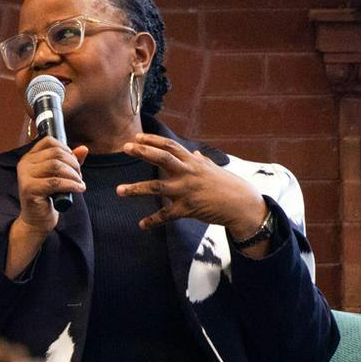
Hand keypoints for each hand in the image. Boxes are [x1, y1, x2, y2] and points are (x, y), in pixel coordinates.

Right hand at [15, 136, 88, 234]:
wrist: (37, 220)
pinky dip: (71, 185)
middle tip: (79, 176)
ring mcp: (25, 176)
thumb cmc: (48, 198)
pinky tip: (79, 189)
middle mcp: (24, 164)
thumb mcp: (60, 176)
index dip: (66, 149)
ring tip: (79, 183)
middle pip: (55, 153)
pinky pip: (55, 182)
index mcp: (29, 157)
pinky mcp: (29, 189)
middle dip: (73, 163)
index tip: (74, 162)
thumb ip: (70, 161)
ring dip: (73, 174)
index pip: (49, 141)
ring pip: (56, 166)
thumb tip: (83, 149)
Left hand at [114, 134, 268, 234]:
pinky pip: (165, 215)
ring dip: (135, 189)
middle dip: (143, 152)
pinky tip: (141, 225)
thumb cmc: (228, 185)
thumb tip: (196, 153)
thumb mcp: (214, 170)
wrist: (242, 205)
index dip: (152, 140)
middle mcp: (188, 173)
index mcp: (193, 162)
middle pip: (162, 158)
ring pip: (156, 188)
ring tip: (118, 190)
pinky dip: (152, 221)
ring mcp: (186, 191)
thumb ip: (202, 161)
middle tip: (125, 147)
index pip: (170, 146)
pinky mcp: (187, 209)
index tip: (136, 137)